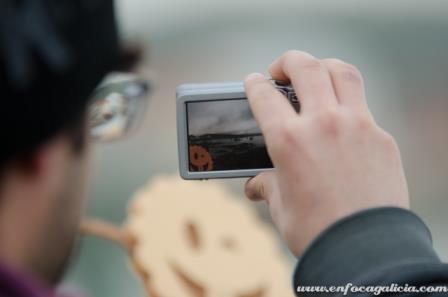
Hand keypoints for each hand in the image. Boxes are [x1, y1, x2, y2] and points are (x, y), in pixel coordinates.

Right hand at [244, 50, 408, 256]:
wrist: (365, 251)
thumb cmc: (317, 231)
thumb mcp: (281, 207)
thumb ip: (266, 187)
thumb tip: (254, 186)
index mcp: (289, 141)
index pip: (264, 96)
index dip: (255, 84)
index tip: (254, 81)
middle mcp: (322, 124)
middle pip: (305, 67)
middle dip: (288, 61)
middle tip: (280, 70)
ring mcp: (357, 126)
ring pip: (342, 73)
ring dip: (323, 66)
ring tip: (315, 75)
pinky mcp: (381, 137)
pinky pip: (363, 106)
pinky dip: (347, 102)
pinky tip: (340, 118)